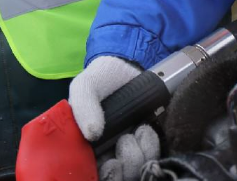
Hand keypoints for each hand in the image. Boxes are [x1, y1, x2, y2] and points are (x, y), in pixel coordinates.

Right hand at [70, 57, 158, 180]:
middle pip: (118, 175)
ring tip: (139, 130)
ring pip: (136, 170)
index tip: (112, 164)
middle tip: (126, 140)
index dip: (106, 173)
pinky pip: (153, 158)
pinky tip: (146, 131)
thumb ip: (83, 105)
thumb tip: (92, 133)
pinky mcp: (148, 144)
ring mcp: (129, 149)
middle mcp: (108, 152)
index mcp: (88, 146)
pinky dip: (151, 147)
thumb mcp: (86, 86)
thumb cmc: (102, 78)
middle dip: (127, 164)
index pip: (93, 171)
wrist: (129, 67)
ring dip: (140, 154)